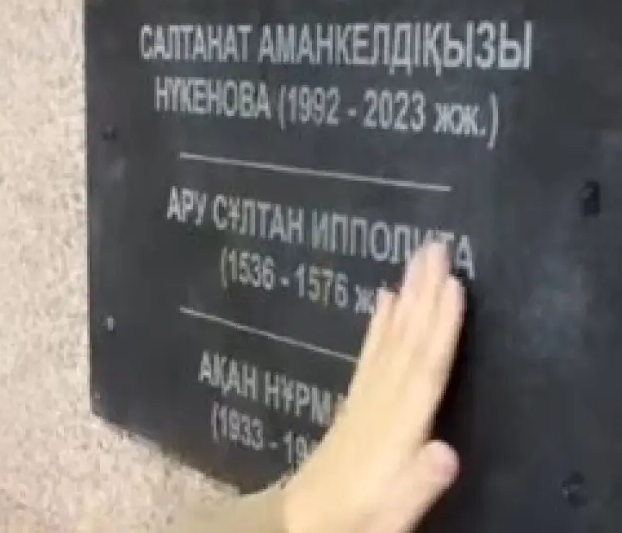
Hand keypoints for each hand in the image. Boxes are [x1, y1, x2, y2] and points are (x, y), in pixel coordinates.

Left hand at [282, 242, 465, 532]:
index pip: (423, 372)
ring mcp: (363, 401)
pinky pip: (370, 355)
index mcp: (394, 431)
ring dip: (407, 299)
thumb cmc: (352, 523)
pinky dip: (379, 324)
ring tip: (417, 259)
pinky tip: (384, 299)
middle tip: (435, 246)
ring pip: (390, 342)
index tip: (453, 284)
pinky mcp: (354, 404)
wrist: (297, 523)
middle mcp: (378, 406)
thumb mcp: (388, 518)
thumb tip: (447, 450)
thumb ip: (415, 486)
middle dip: (423, 295)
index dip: (441, 329)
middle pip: (406, 344)